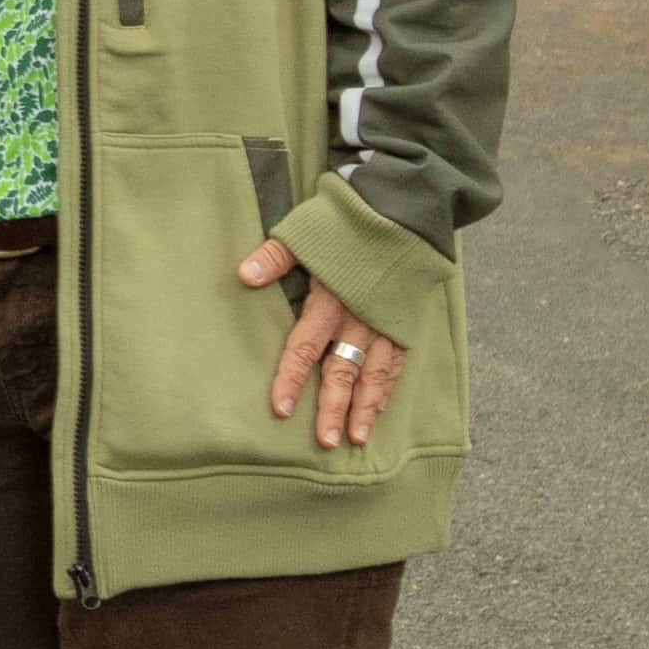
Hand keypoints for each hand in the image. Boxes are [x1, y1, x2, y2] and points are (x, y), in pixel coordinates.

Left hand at [235, 233, 397, 451]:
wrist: (405, 207)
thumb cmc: (349, 218)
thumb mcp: (308, 230)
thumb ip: (277, 255)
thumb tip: (243, 274)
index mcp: (330, 300)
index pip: (305, 347)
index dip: (292, 378)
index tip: (282, 409)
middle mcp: (358, 318)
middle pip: (342, 371)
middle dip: (334, 408)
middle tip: (326, 442)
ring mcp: (385, 322)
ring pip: (373, 374)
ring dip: (364, 407)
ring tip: (356, 438)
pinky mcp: (405, 320)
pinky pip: (396, 361)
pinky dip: (387, 387)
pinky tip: (379, 408)